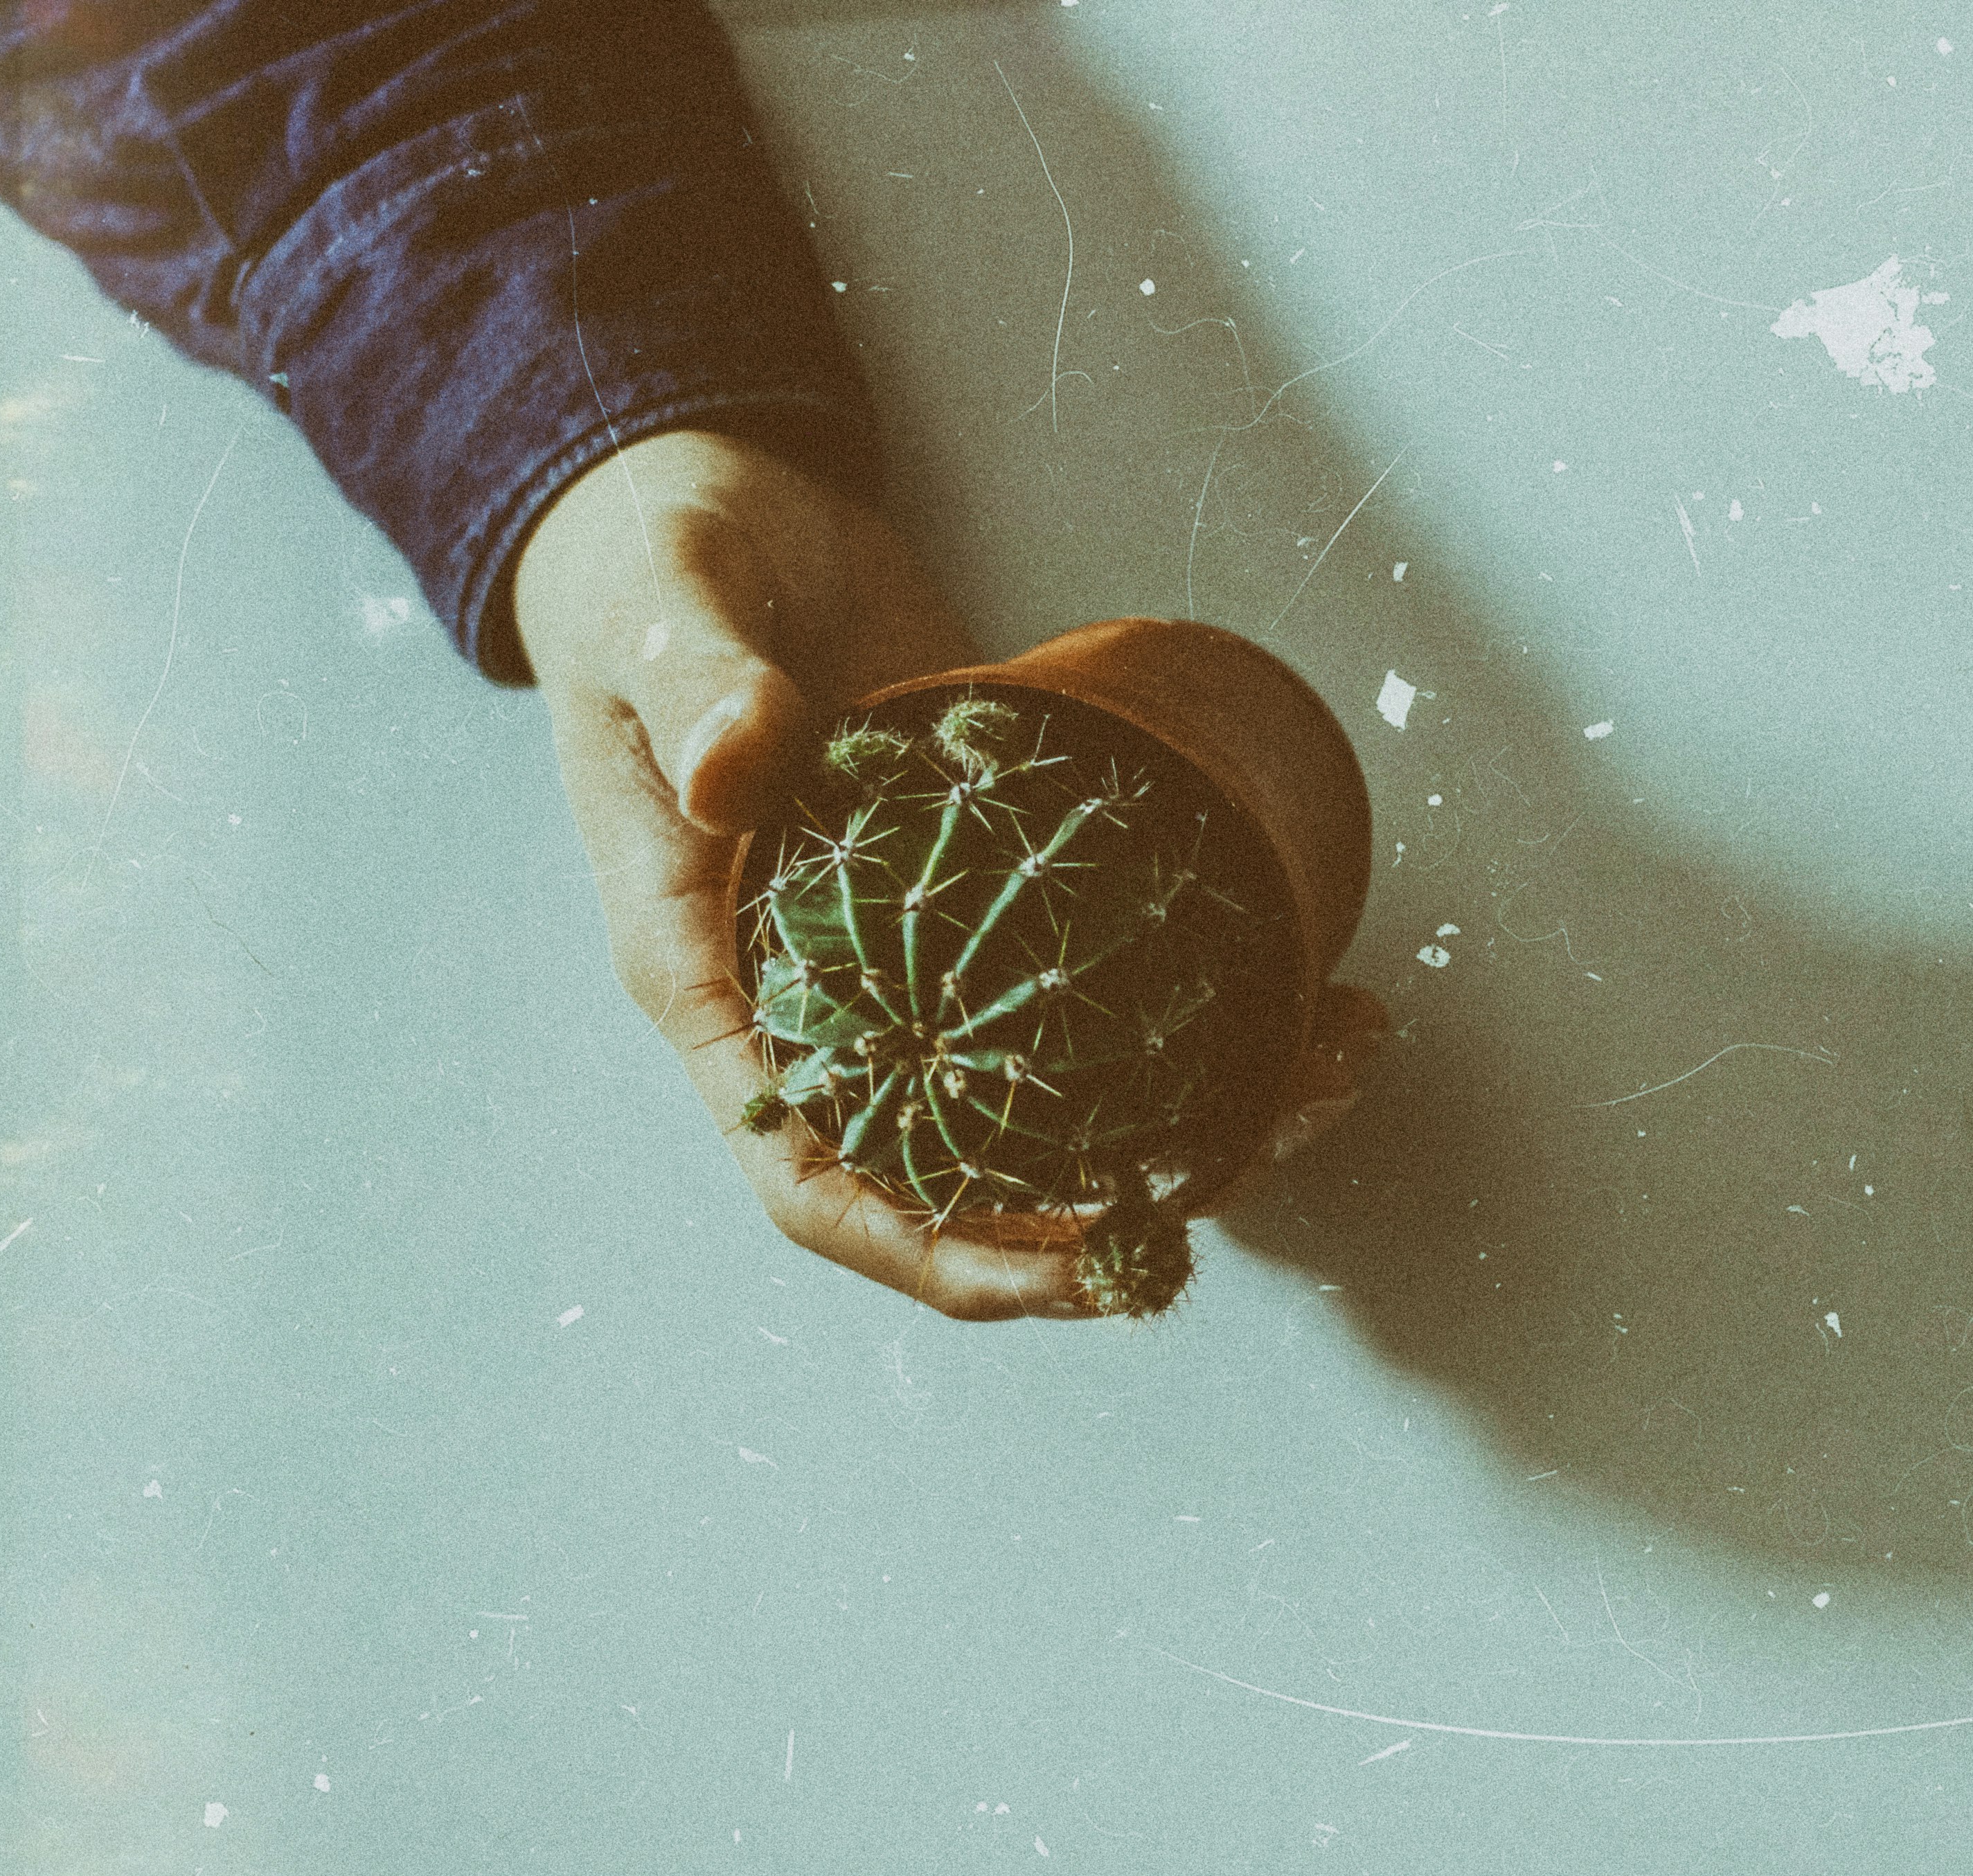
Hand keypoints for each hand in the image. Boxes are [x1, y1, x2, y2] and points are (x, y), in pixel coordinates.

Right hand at [511, 430, 1379, 1317]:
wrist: (709, 506)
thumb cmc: (652, 565)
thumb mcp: (662, 607)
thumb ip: (697, 687)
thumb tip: (738, 767)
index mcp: (709, 974)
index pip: (816, 1180)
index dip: (939, 1250)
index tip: (1068, 1271)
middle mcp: (814, 997)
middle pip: (960, 1174)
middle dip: (1101, 1211)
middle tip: (1241, 1173)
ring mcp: (911, 954)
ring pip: (1051, 1096)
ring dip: (1189, 1115)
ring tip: (1320, 1081)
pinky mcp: (988, 892)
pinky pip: (1094, 987)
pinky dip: (1199, 1007)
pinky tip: (1308, 989)